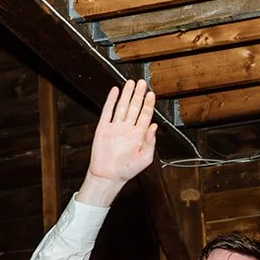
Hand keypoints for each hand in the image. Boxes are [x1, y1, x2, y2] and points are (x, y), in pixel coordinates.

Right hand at [81, 80, 157, 197]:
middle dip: (138, 94)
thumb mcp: (145, 158)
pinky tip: (115, 92)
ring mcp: (115, 127)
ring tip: (131, 83)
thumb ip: (151, 142)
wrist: (108, 176)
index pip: (145, 115)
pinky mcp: (103, 128)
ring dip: (126, 94)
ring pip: (122, 106)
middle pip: (135, 107)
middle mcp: (127, 129)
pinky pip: (107, 111)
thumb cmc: (127, 170)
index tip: (151, 94)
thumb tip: (155, 126)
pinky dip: (111, 101)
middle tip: (142, 83)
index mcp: (138, 135)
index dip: (148, 104)